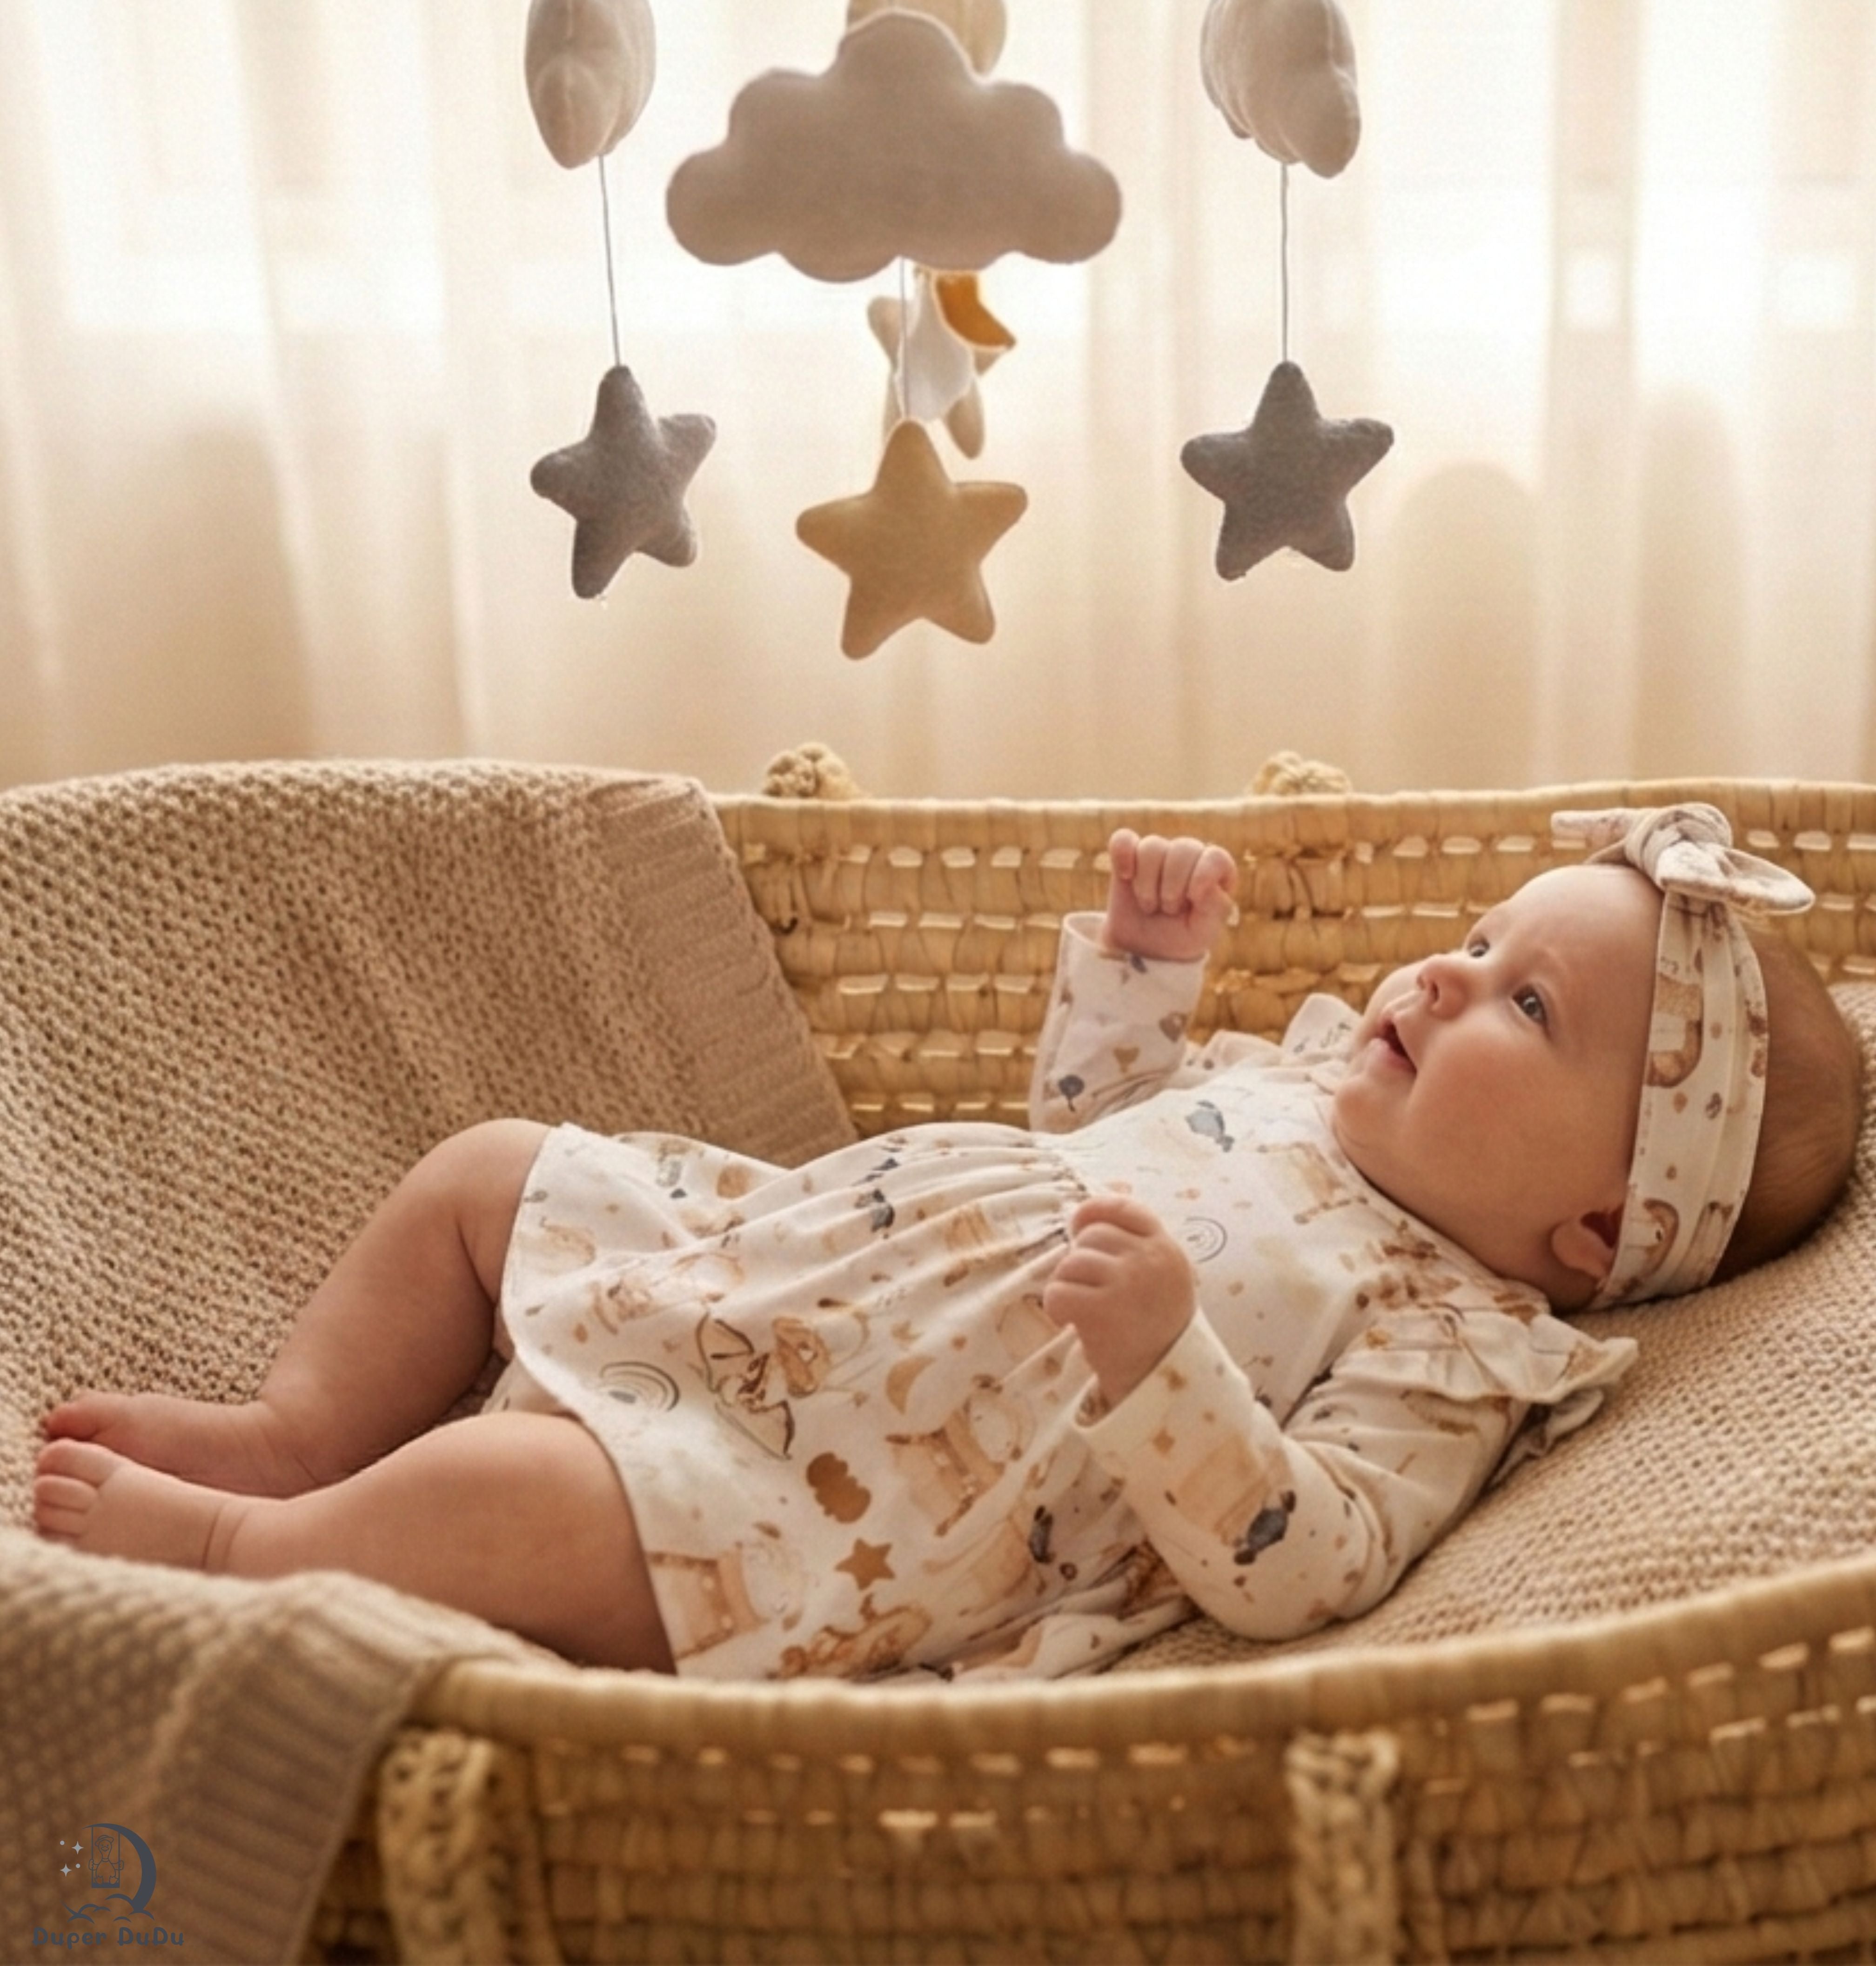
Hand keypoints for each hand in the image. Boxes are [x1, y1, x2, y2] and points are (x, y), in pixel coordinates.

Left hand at [1043, 1194, 1195, 1405]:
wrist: (1165, 1384)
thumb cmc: (1156, 1332)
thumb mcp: (1163, 1281)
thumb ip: (1137, 1250)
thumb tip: (1085, 1221)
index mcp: (1166, 1250)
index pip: (1123, 1207)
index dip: (1093, 1212)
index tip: (1078, 1226)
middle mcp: (1150, 1260)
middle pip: (1091, 1235)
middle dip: (1080, 1261)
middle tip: (1087, 1291)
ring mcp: (1127, 1283)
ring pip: (1071, 1263)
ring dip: (1067, 1286)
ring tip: (1082, 1310)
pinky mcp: (1101, 1311)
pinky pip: (1057, 1292)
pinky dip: (1055, 1307)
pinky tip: (1070, 1321)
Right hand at [1102, 829, 1236, 963]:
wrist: (1145, 947)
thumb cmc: (1180, 937)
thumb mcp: (1203, 933)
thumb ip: (1214, 908)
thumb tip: (1204, 884)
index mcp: (1215, 871)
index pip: (1215, 857)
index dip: (1203, 875)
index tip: (1193, 899)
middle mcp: (1189, 856)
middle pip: (1183, 848)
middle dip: (1173, 885)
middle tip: (1168, 909)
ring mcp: (1158, 854)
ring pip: (1152, 846)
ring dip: (1147, 883)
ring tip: (1149, 906)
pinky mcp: (1129, 856)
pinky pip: (1123, 840)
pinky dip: (1122, 856)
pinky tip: (1125, 876)